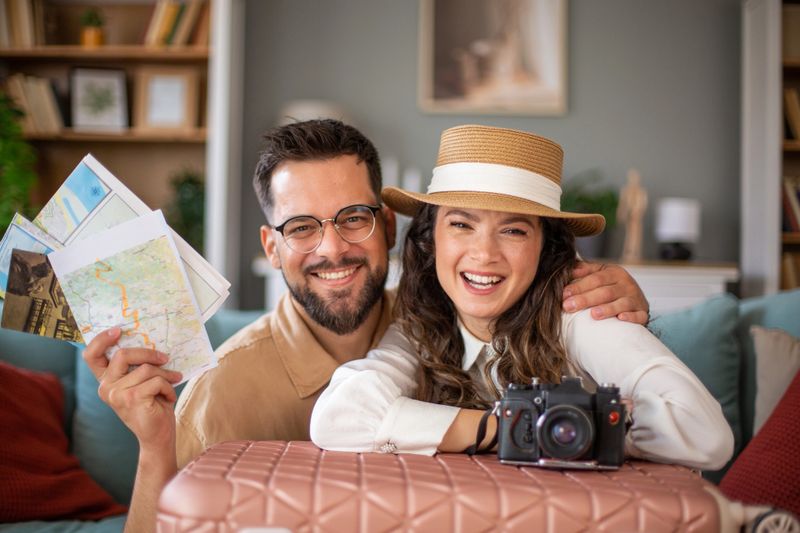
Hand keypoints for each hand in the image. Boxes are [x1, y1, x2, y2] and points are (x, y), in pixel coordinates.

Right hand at [82, 328, 181, 449]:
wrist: (157, 437)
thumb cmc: (152, 406)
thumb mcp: (141, 383)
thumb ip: (137, 366)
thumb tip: (151, 340)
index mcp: (106, 380)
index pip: (92, 355)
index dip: (101, 339)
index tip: (118, 330)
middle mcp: (106, 387)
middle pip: (123, 354)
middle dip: (149, 353)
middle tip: (165, 357)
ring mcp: (116, 393)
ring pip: (146, 368)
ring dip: (166, 375)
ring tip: (172, 382)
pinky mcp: (131, 398)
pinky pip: (156, 380)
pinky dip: (168, 387)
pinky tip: (168, 397)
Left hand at [562, 262, 649, 324]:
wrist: (637, 299)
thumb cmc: (612, 286)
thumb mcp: (601, 274)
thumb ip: (585, 271)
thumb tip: (569, 269)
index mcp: (615, 273)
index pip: (595, 279)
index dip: (579, 286)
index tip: (564, 294)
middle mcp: (627, 285)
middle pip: (605, 292)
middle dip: (585, 299)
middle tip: (569, 306)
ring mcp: (636, 299)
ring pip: (621, 303)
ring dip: (608, 309)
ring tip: (593, 314)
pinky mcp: (643, 313)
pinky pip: (639, 316)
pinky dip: (631, 317)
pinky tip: (621, 318)